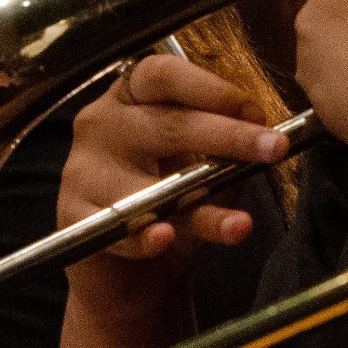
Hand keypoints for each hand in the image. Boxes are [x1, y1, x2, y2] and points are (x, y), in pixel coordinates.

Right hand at [61, 55, 282, 322]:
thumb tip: (267, 137)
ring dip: (198, 204)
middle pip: (166, 123)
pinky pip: (118, 227)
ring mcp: (83, 170)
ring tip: (239, 223)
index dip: (212, 89)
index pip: (164, 74)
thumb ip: (225, 149)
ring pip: (148, 184)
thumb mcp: (199, 165)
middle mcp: (102, 123)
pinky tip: (164, 238)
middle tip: (273, 149)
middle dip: (227, 136)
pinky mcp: (74, 217)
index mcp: (132, 97)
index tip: (256, 113)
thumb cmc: (168, 201)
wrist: (130, 273)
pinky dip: (144, 237)